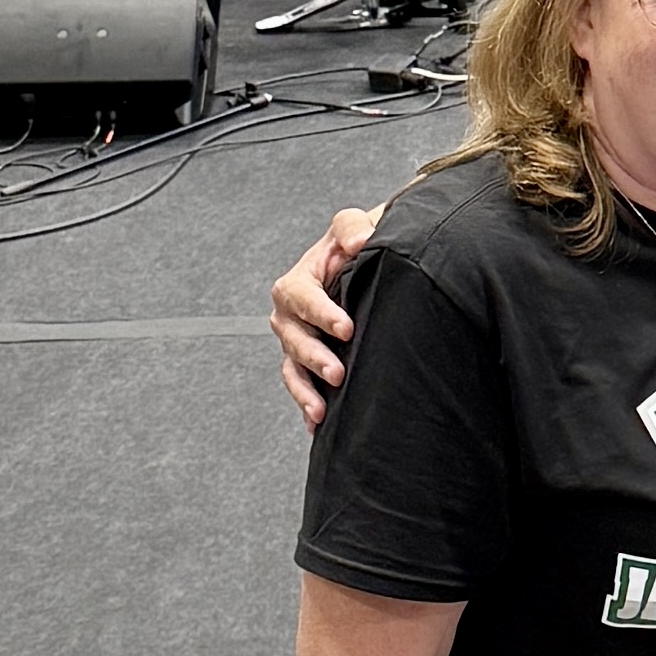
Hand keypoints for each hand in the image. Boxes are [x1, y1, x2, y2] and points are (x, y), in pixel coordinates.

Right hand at [274, 205, 384, 423]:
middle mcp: (290, 314)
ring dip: (305, 390)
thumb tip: (361, 241)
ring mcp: (296, 341)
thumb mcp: (352, 228)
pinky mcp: (306, 363)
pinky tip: (317, 426)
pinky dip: (307, 405)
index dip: (321, 313)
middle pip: (293, 337)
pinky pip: (300, 386)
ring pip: (292, 367)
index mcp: (299, 282)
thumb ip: (353, 229)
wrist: (365, 265)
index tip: (346, 328)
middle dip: (314, 357)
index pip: (302, 297)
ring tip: (321, 410)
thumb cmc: (357, 246)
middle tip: (338, 373)